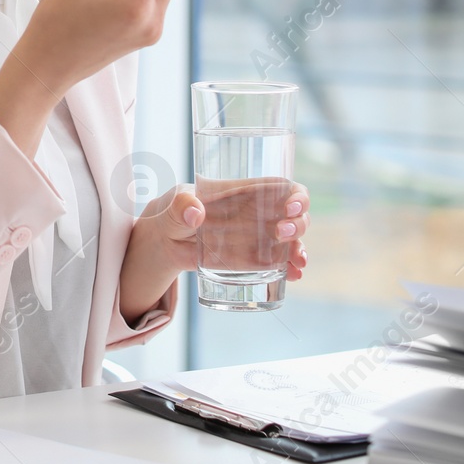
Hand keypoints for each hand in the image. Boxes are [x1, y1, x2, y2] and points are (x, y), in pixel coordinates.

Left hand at [118, 182, 310, 322]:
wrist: (163, 242)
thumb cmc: (170, 212)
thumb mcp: (173, 204)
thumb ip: (180, 204)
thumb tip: (195, 213)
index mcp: (244, 191)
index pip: (282, 187)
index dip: (297, 194)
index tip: (292, 206)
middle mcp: (257, 213)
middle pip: (293, 214)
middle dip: (300, 224)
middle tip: (285, 234)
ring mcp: (256, 237)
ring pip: (290, 239)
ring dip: (299, 249)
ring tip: (297, 263)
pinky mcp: (249, 258)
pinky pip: (276, 262)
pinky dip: (288, 269)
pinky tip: (294, 276)